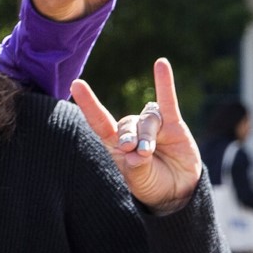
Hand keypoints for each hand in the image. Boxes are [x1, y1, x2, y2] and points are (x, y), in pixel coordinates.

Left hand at [71, 57, 203, 214]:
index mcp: (116, 144)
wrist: (177, 189)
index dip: (88, 104)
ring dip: (148, 134)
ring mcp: (153, 125)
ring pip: (147, 120)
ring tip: (148, 151)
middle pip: (126, 124)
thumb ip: (136, 168)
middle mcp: (132, 130)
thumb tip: (135, 153)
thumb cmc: (151, 183)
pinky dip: (165, 83)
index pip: (99, 121)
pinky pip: (168, 100)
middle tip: (135, 151)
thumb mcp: (139, 181)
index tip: (75, 83)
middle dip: (130, 137)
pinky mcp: (174, 123)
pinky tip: (161, 64)